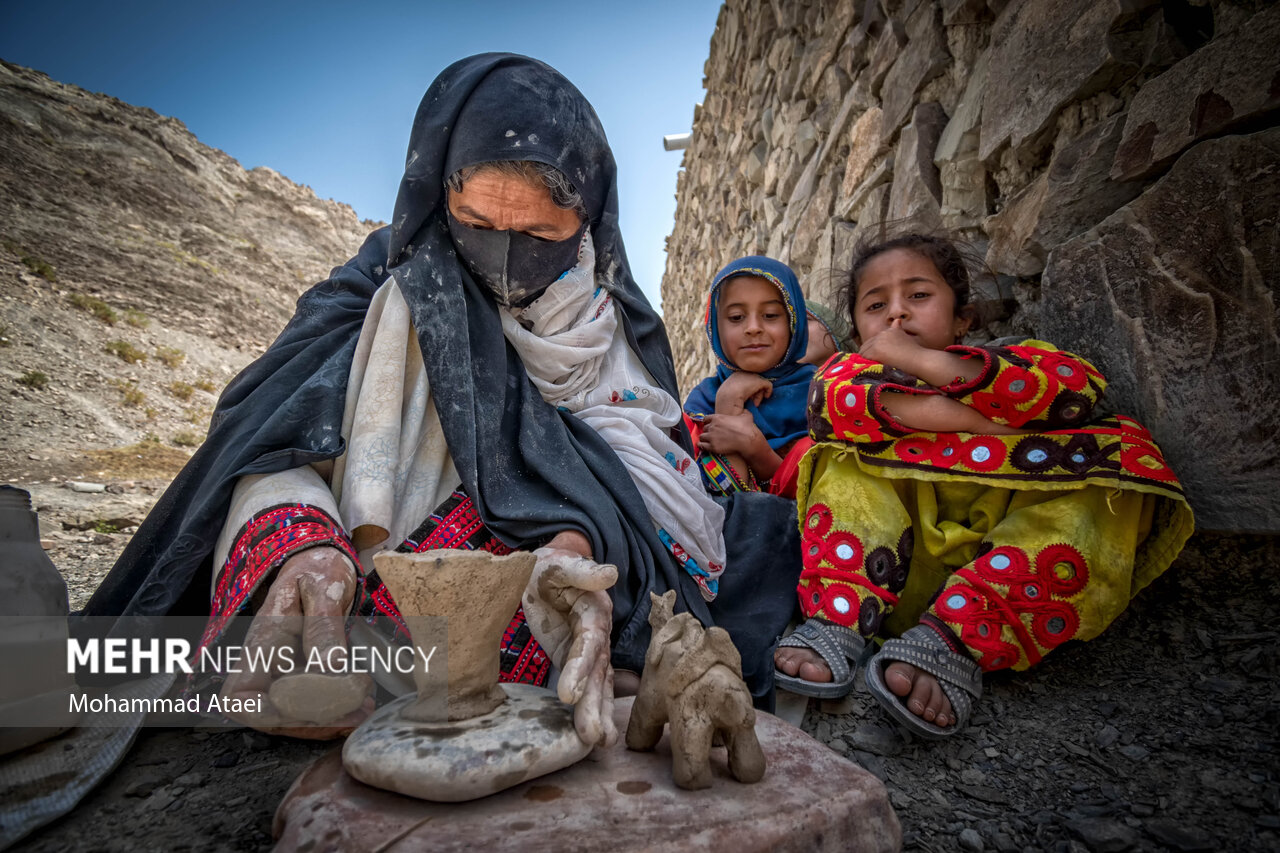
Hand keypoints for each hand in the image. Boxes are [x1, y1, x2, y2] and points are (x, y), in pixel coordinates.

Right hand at [218, 546, 373, 738]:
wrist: (324, 567)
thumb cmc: (317, 572)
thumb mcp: (324, 590)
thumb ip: (324, 627)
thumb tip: (328, 667)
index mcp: (263, 642)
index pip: (238, 695)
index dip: (261, 712)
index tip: (301, 703)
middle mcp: (267, 666)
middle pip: (272, 716)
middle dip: (314, 718)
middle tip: (356, 701)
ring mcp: (285, 676)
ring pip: (295, 718)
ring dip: (330, 721)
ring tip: (364, 708)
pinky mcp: (304, 682)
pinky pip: (314, 710)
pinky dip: (337, 715)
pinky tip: (362, 707)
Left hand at [522, 542, 618, 747]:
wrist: (546, 570)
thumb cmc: (551, 566)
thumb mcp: (560, 564)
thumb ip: (583, 570)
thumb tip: (610, 573)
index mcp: (594, 609)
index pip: (589, 643)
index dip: (581, 668)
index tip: (569, 694)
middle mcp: (598, 633)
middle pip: (599, 672)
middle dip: (596, 704)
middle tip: (593, 735)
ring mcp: (589, 650)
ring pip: (598, 684)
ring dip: (599, 713)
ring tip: (600, 742)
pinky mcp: (576, 659)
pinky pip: (588, 686)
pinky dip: (592, 709)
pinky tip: (594, 735)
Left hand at [697, 411, 765, 457]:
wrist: (747, 440)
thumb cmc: (747, 428)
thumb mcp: (746, 416)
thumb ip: (744, 412)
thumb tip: (745, 411)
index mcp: (718, 418)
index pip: (706, 419)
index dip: (707, 422)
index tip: (708, 425)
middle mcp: (712, 426)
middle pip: (704, 428)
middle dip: (707, 431)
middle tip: (711, 434)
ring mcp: (711, 437)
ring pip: (702, 437)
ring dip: (704, 439)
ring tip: (707, 441)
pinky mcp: (712, 446)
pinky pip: (702, 446)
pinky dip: (702, 446)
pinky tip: (703, 446)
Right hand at [715, 371, 771, 414]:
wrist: (727, 396)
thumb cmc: (726, 400)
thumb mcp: (729, 395)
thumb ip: (737, 393)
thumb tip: (744, 396)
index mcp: (735, 376)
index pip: (745, 381)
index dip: (748, 391)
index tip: (746, 400)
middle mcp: (744, 374)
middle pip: (753, 382)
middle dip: (754, 393)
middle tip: (752, 402)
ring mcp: (751, 376)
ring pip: (760, 384)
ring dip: (759, 395)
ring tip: (755, 403)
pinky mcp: (759, 381)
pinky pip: (768, 385)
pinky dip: (769, 391)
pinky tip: (766, 397)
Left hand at [857, 318, 926, 372]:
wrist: (920, 361)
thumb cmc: (916, 354)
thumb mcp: (906, 338)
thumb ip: (899, 331)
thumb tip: (897, 320)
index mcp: (890, 331)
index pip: (874, 340)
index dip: (872, 350)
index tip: (875, 359)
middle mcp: (883, 333)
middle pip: (866, 345)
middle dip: (867, 354)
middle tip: (870, 364)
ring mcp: (879, 341)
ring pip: (864, 351)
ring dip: (865, 359)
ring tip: (870, 367)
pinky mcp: (876, 350)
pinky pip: (864, 357)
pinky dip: (865, 363)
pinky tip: (870, 368)